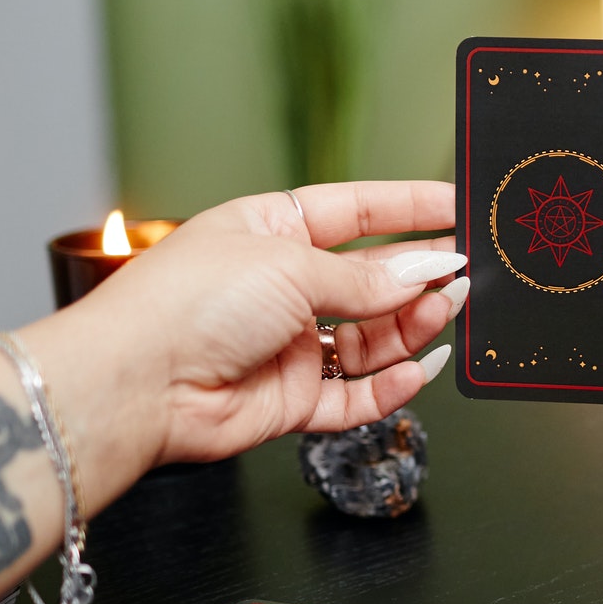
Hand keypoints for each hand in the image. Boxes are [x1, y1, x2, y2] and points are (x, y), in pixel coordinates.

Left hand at [29, 181, 463, 476]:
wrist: (137, 384)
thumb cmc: (186, 304)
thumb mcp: (291, 265)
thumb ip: (367, 279)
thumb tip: (426, 272)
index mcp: (270, 231)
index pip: (355, 211)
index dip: (408, 207)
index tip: (457, 205)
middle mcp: (281, 286)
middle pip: (371, 279)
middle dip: (419, 276)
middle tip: (465, 273)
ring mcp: (288, 344)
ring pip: (372, 339)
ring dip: (411, 328)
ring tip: (442, 315)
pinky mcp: (291, 399)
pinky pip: (357, 396)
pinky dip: (391, 386)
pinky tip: (416, 369)